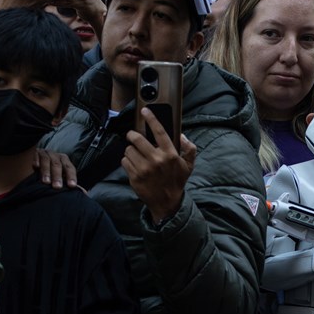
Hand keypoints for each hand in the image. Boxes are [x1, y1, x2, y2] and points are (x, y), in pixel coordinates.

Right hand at [33, 148, 77, 188]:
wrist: (41, 161)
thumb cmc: (54, 172)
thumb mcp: (63, 177)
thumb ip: (71, 183)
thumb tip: (84, 193)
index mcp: (65, 161)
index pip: (70, 168)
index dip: (71, 177)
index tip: (72, 186)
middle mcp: (57, 156)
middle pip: (58, 165)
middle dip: (58, 176)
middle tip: (57, 187)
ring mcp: (47, 153)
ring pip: (47, 161)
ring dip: (46, 171)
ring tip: (46, 182)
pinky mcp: (37, 153)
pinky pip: (37, 156)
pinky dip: (37, 161)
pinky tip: (36, 167)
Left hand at [122, 108, 195, 223]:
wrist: (166, 203)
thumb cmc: (176, 182)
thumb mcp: (188, 165)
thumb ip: (189, 149)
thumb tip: (181, 136)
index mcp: (170, 154)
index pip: (159, 132)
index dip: (151, 119)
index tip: (145, 111)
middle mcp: (156, 160)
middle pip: (137, 139)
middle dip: (132, 135)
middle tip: (133, 136)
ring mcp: (144, 169)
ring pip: (129, 150)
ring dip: (130, 150)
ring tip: (136, 155)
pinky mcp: (134, 176)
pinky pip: (124, 161)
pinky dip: (127, 161)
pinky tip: (134, 165)